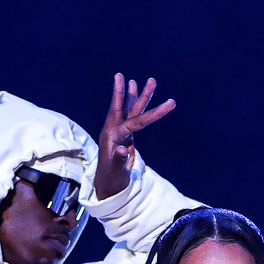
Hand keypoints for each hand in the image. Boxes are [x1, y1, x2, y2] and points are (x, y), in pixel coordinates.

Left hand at [94, 74, 175, 200]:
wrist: (107, 182)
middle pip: (130, 109)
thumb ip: (118, 159)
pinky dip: (133, 102)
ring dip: (139, 95)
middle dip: (141, 95)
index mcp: (112, 137)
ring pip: (131, 109)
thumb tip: (124, 150)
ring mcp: (119, 130)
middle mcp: (114, 129)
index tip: (156, 103)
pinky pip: (130, 115)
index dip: (140, 114)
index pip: (131, 122)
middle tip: (152, 80)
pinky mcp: (124, 133)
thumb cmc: (111, 178)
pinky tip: (134, 89)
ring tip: (148, 80)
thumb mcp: (115, 171)